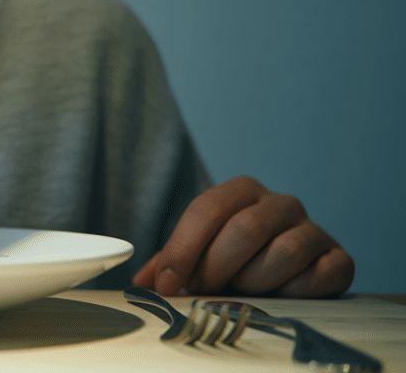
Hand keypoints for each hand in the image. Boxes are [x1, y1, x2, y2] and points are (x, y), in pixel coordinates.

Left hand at [133, 175, 352, 296]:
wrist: (285, 277)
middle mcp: (281, 203)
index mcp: (242, 191)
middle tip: (205, 288)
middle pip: (245, 229)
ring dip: (255, 281)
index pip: (207, 209)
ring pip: (282, 253)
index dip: (182, 249)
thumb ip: (170, 263)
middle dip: (217, 267)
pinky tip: (282, 293)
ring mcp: (313, 229)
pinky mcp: (339, 259)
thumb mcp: (199, 256)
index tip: (168, 284)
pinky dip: (294, 291)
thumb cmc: (234, 262)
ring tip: (245, 288)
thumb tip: (144, 282)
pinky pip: (319, 275)